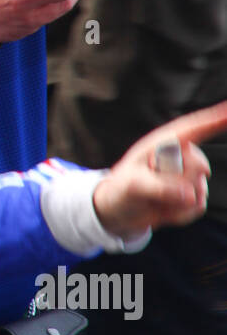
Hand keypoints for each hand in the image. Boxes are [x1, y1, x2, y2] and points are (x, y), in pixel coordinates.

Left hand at [93, 101, 226, 239]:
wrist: (119, 211)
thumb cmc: (120, 189)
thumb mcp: (133, 185)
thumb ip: (160, 188)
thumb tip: (190, 196)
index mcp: (163, 143)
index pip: (193, 128)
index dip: (215, 119)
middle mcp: (179, 157)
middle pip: (199, 166)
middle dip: (180, 183)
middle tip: (153, 189)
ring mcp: (187, 177)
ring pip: (199, 191)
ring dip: (175, 204)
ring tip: (153, 201)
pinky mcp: (191, 196)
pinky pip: (198, 207)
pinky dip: (180, 215)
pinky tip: (163, 211)